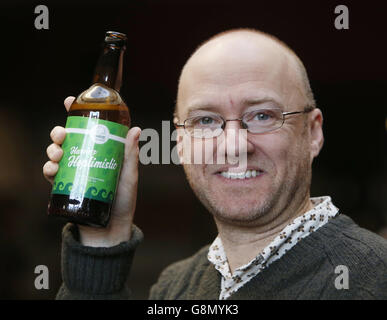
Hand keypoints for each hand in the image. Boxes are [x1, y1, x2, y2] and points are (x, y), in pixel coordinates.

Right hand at [43, 96, 140, 246]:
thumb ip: (131, 154)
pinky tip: (52, 169)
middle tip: (61, 134)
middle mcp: (85, 157)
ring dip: (51, 148)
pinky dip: (48, 169)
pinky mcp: (66, 186)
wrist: (112, 227)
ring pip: (56, 153)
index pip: (87, 127)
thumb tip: (135, 128)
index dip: (76, 112)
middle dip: (59, 131)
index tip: (69, 101)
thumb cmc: (124, 199)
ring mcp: (74, 171)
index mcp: (100, 150)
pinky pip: (51, 174)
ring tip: (57, 152)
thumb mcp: (129, 175)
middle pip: (67, 138)